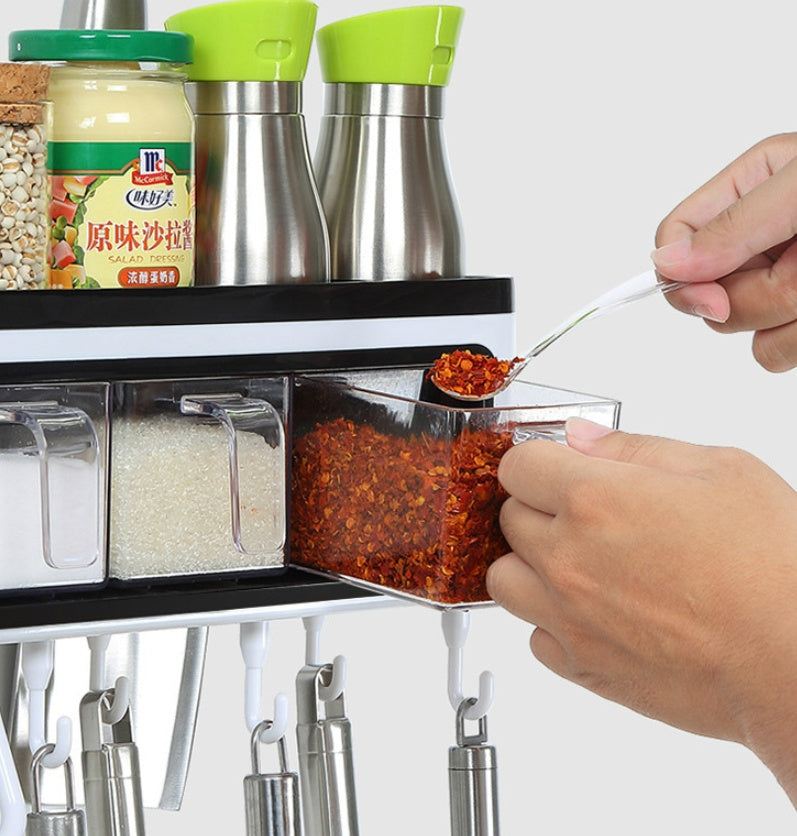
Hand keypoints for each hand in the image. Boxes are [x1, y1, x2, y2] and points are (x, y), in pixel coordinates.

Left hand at [487, 418, 796, 802]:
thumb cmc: (773, 567)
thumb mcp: (718, 470)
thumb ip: (634, 449)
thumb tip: (581, 437)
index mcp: (593, 499)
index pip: (516, 465)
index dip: (537, 460)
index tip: (554, 468)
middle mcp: (567, 558)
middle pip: (507, 518)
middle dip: (538, 508)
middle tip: (582, 514)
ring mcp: (567, 617)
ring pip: (504, 579)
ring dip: (530, 564)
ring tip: (577, 563)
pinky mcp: (582, 667)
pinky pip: (534, 636)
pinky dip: (552, 621)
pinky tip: (593, 611)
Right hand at [653, 132, 796, 370]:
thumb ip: (735, 225)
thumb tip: (667, 261)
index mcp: (747, 191)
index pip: (674, 238)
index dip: (681, 275)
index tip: (713, 296)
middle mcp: (755, 239)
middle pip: (704, 293)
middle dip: (754, 293)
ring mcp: (777, 282)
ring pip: (736, 327)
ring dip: (784, 317)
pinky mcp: (794, 320)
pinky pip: (770, 352)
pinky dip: (796, 342)